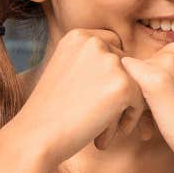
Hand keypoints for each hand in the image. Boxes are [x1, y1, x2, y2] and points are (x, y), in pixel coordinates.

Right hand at [14, 29, 146, 164]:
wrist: (35, 136)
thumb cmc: (49, 111)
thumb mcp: (65, 71)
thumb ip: (91, 61)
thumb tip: (130, 65)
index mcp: (78, 36)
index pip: (114, 46)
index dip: (112, 73)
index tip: (97, 96)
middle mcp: (95, 43)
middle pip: (128, 65)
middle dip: (119, 92)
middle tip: (97, 119)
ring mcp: (110, 62)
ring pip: (135, 84)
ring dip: (123, 108)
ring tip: (101, 131)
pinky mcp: (123, 84)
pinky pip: (139, 102)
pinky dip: (128, 120)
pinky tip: (104, 136)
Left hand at [120, 40, 173, 171]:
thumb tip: (166, 73)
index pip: (160, 57)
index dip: (160, 79)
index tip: (169, 98)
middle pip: (145, 62)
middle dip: (147, 82)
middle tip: (161, 108)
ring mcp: (166, 62)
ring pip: (133, 72)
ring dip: (137, 91)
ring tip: (154, 113)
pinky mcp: (153, 78)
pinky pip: (124, 79)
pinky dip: (126, 96)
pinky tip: (140, 113)